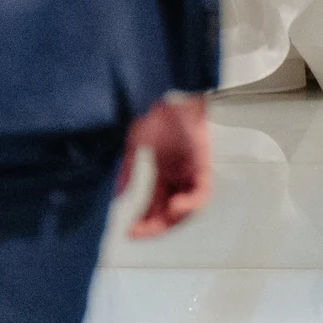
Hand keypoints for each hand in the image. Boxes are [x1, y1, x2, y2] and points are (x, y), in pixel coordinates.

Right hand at [119, 93, 212, 237]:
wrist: (170, 88)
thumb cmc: (154, 111)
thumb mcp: (135, 145)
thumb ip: (129, 174)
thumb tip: (118, 198)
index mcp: (162, 172)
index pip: (153, 206)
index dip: (142, 221)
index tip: (128, 233)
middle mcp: (178, 176)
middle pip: (170, 212)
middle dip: (155, 226)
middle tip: (139, 233)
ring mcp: (192, 171)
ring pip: (187, 207)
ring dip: (172, 219)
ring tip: (157, 223)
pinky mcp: (204, 164)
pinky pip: (201, 192)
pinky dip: (189, 203)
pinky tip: (175, 206)